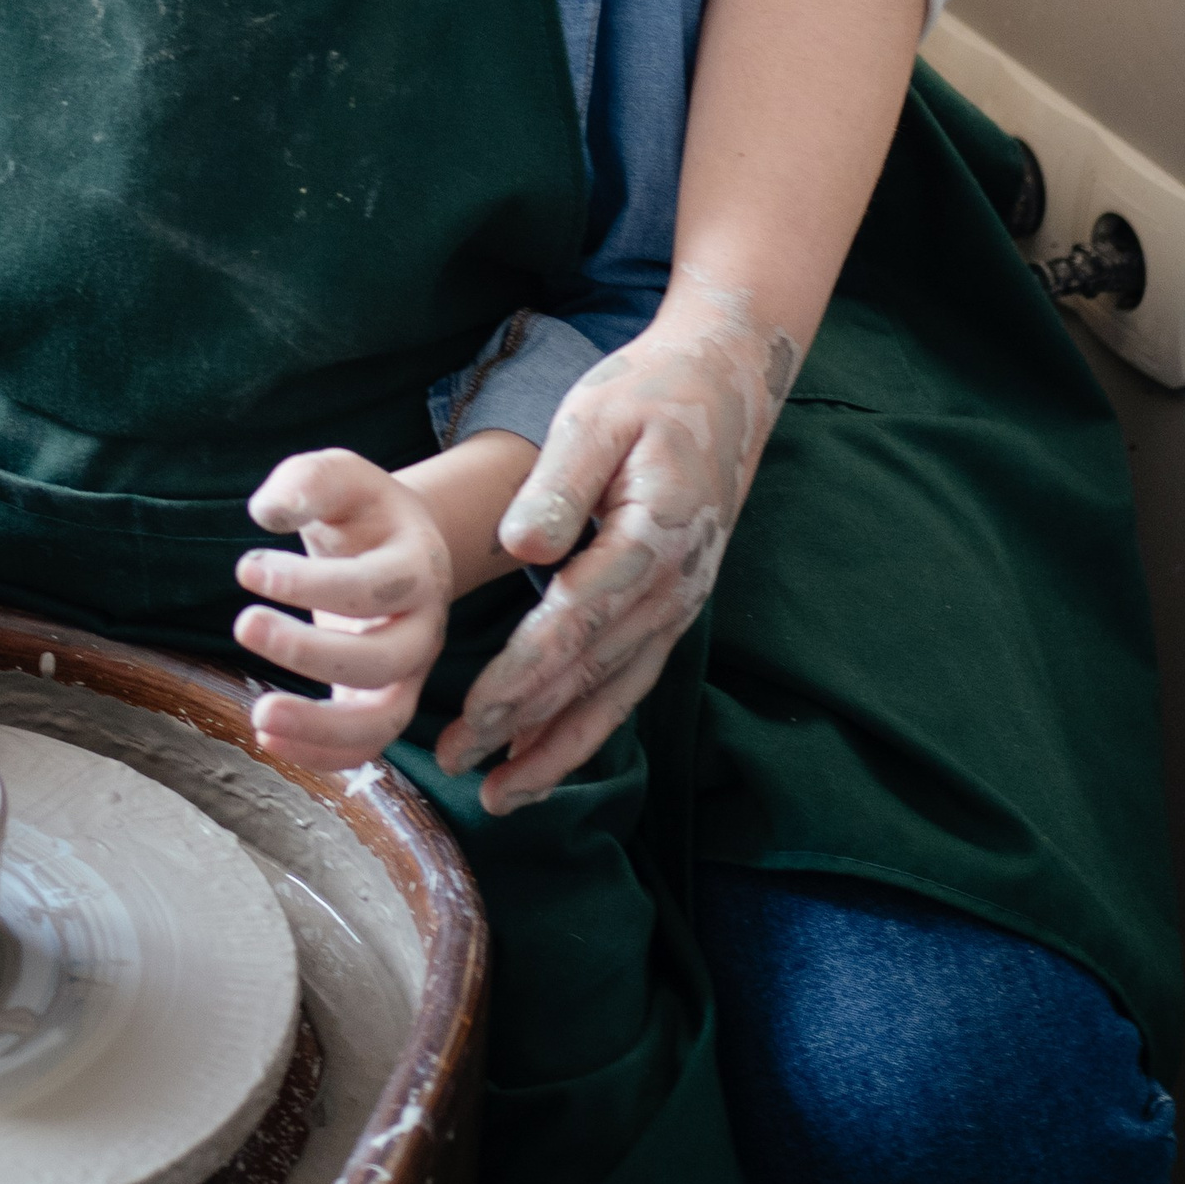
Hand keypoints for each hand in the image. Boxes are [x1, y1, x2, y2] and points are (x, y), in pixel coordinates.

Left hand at [231, 448, 464, 767]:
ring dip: (321, 727)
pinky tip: (267, 740)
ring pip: (385, 720)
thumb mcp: (340, 475)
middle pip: (385, 659)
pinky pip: (367, 744)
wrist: (397, 541)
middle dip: (311, 652)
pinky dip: (323, 754)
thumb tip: (265, 512)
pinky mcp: (384, 699)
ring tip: (259, 718)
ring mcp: (410, 671)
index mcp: (419, 565)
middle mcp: (425, 626)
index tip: (247, 567)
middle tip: (244, 623)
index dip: (311, 584)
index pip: (374, 586)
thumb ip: (307, 482)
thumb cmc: (362, 509)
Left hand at [436, 275, 800, 810]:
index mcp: (650, 539)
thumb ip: (560, 485)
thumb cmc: (650, 396)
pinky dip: (588, 725)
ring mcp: (677, 607)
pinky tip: (546, 753)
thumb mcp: (596, 417)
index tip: (472, 714)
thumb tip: (521, 545)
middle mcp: (671, 589)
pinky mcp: (670, 610)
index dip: (522, 677)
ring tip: (502, 794)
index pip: (575, 625)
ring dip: (558, 747)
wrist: (725, 389)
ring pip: (615, 695)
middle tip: (459, 763)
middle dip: (523, 727)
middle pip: (590, 673)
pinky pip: (628, 681)